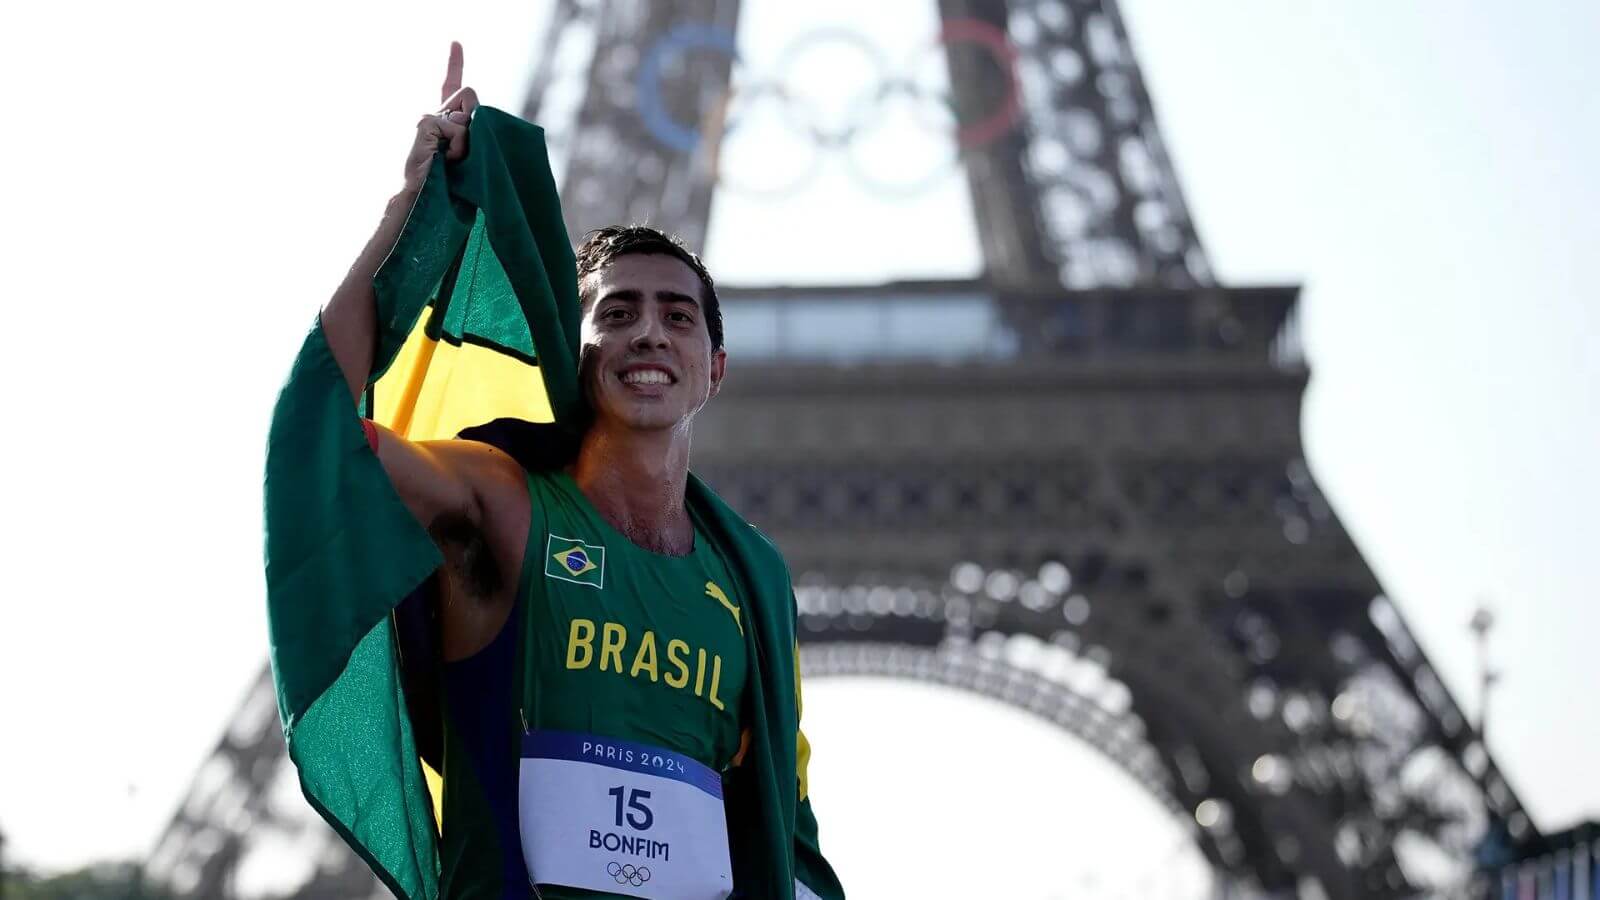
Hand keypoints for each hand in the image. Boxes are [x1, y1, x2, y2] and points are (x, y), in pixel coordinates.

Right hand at [402, 41, 480, 191]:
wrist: (425, 200)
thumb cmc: (449, 185)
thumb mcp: (468, 155)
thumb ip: (474, 134)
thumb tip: (476, 118)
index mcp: (444, 120)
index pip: (451, 86)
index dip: (454, 63)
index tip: (456, 43)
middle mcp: (434, 114)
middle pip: (469, 94)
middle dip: (476, 118)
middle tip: (464, 149)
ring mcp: (427, 117)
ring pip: (466, 112)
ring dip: (468, 140)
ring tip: (453, 160)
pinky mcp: (425, 123)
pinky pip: (458, 127)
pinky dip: (459, 146)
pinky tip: (445, 159)